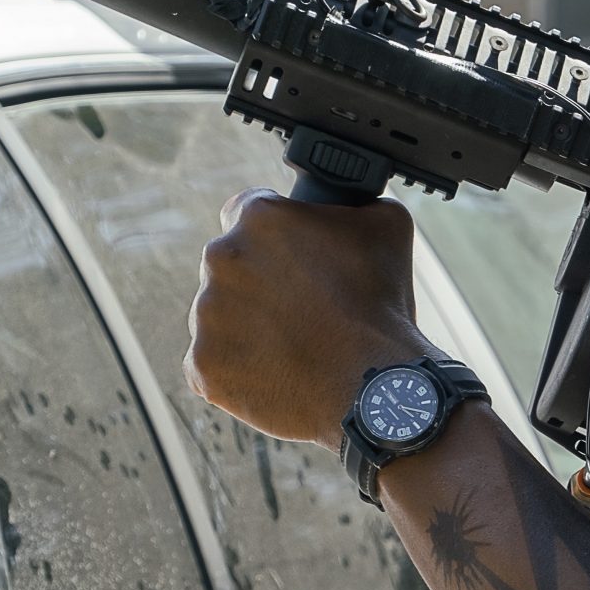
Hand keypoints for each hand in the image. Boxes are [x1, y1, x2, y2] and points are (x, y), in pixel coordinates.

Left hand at [186, 189, 434, 449]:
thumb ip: (357, 204)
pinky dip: (239, 369)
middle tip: (301, 308)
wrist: (373, 387)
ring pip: (220, 315)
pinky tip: (278, 373)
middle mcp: (221, 258)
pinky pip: (213, 363)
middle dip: (260, 282)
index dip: (275, 235)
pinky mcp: (202, 365)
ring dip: (248, 326)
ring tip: (295, 346)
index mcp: (259, 217)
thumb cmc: (382, 306)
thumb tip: (353, 203)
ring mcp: (207, 315)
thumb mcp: (388, 226)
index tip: (293, 257)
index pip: (247, 210)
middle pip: (231, 265)